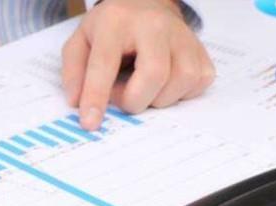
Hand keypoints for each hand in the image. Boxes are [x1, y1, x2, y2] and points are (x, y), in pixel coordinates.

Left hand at [62, 0, 214, 129]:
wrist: (146, 3)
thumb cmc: (112, 28)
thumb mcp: (81, 41)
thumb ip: (74, 72)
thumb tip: (77, 103)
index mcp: (117, 23)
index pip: (105, 63)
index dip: (96, 96)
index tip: (90, 123)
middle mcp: (155, 25)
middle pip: (154, 74)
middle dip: (135, 100)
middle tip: (122, 97)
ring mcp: (183, 35)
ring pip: (181, 81)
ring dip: (158, 98)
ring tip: (142, 87)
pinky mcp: (201, 50)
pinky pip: (198, 83)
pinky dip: (179, 94)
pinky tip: (163, 84)